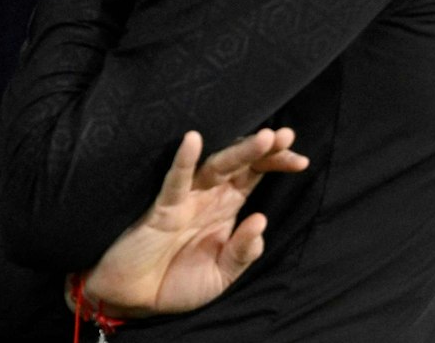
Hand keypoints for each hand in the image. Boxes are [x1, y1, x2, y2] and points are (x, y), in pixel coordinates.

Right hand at [82, 128, 309, 317]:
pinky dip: (183, 161)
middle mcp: (207, 199)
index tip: (300, 159)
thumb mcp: (221, 276)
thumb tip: (260, 221)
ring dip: (239, 152)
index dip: (275, 165)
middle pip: (239, 166)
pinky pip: (174, 181)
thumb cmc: (176, 284)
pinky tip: (193, 141)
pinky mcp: (161, 209)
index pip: (253, 177)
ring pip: (215, 168)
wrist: (135, 299)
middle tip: (285, 135)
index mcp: (224, 210)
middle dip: (264, 150)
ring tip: (264, 139)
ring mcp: (184, 201)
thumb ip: (242, 252)